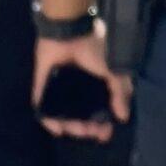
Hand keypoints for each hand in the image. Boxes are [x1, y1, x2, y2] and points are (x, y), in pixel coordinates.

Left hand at [33, 24, 129, 140]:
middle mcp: (78, 88)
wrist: (68, 31)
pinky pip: (42, 106)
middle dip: (86, 127)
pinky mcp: (42, 85)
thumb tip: (123, 117)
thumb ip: (120, 92)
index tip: (104, 134)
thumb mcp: (115, 70)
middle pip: (81, 115)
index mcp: (95, 83)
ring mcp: (59, 87)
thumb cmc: (94, 49)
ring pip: (63, 114)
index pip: (100, 109)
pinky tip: (56, 129)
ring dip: (70, 125)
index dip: (103, 124)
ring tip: (74, 129)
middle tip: (90, 132)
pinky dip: (48, 119)